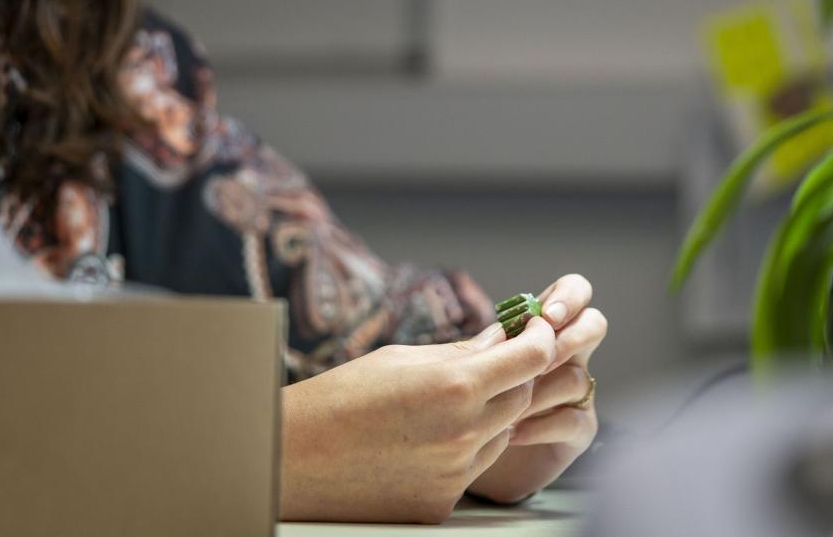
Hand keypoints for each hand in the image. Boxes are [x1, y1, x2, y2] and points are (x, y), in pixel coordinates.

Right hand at [280, 315, 556, 523]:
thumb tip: (502, 338)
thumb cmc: (339, 399)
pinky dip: (464, 449)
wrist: (293, 459)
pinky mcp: (442, 503)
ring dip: (489, 414)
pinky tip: (424, 439)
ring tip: (442, 403)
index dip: (539, 338)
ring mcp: (455, 473)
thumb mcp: (403, 359)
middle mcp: (464, 433)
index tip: (533, 329)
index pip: (532, 358)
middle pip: (523, 396)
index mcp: (454, 386)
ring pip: (501, 434)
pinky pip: (473, 467)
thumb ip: (462, 352)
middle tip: (494, 360)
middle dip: (515, 374)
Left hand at [467, 274, 607, 502]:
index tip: (546, 317)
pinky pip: (574, 420)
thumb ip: (492, 346)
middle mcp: (569, 355)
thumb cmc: (471, 400)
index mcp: (545, 328)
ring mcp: (577, 392)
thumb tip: (501, 332)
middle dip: (571, 337)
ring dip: (541, 390)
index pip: (573, 292)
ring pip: (578, 377)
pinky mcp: (578, 431)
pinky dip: (542, 426)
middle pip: (595, 324)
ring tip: (507, 407)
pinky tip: (511, 433)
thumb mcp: (476, 366)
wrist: (471, 455)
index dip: (568, 296)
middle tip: (542, 358)